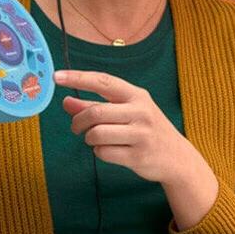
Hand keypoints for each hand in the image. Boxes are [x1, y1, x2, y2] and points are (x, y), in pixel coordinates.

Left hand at [56, 69, 198, 183]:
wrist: (177, 157)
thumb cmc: (147, 130)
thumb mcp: (126, 112)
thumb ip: (96, 106)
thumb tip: (66, 102)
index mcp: (137, 96)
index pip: (104, 81)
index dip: (79, 77)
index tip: (57, 76)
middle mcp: (141, 111)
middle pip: (95, 112)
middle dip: (78, 121)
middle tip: (76, 128)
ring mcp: (141, 134)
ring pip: (96, 134)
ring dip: (89, 138)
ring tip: (98, 140)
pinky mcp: (138, 155)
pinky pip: (103, 152)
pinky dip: (100, 152)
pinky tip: (111, 151)